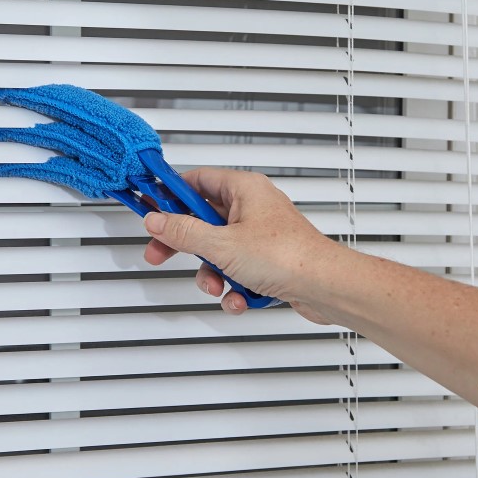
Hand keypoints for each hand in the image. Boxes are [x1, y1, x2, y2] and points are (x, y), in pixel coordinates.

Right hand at [143, 168, 335, 318]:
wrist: (327, 287)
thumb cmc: (290, 256)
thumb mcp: (222, 244)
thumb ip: (184, 232)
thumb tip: (158, 220)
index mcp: (243, 190)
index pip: (196, 181)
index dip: (169, 193)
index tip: (150, 203)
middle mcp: (252, 208)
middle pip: (202, 220)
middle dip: (184, 243)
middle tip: (162, 251)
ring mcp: (259, 236)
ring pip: (217, 251)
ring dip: (211, 273)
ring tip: (218, 284)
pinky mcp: (266, 261)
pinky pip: (236, 271)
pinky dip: (233, 287)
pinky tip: (239, 297)